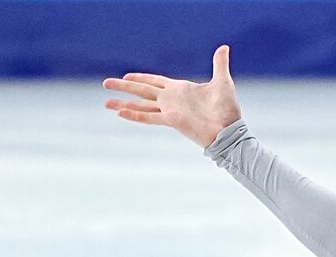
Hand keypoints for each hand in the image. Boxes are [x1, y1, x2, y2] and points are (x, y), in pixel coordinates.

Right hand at [103, 44, 242, 148]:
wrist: (230, 130)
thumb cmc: (227, 109)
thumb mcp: (222, 82)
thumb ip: (219, 64)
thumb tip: (224, 47)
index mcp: (180, 89)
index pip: (155, 81)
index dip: (141, 77)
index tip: (127, 76)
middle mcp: (171, 99)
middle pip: (142, 90)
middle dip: (124, 86)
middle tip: (106, 83)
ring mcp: (170, 110)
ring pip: (141, 104)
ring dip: (123, 103)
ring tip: (106, 102)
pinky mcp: (172, 120)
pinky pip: (149, 117)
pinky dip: (135, 115)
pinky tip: (120, 112)